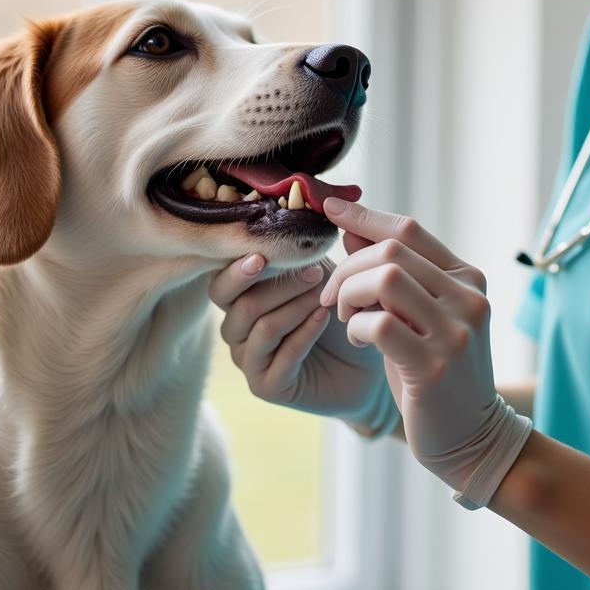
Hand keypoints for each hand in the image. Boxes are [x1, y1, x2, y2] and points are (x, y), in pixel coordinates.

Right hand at [208, 253, 397, 433]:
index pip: (220, 277)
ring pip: (258, 324)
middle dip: (274, 282)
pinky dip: (304, 333)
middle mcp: (236, 327)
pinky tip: (325, 318)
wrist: (369, 360)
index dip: (238, 264)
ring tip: (326, 296)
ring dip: (294, 305)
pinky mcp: (266, 386)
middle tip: (316, 272)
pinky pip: (279, 356)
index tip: (265, 253)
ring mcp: (248, 359)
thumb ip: (310, 245)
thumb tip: (320, 204)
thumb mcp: (325, 271)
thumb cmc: (340, 309)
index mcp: (240, 296)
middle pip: (232, 300)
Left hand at [317, 197, 531, 504]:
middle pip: (391, 251)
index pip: (409, 230)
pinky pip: (379, 323)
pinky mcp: (436, 366)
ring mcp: (456, 331)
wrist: (471, 436)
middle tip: (331, 295)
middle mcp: (468, 297)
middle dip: (348, 267)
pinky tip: (358, 340)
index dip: (364, 216)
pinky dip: (356, 327)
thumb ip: (391, 273)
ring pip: (385, 278)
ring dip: (350, 293)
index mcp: (467, 278)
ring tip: (345, 316)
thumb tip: (349, 227)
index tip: (330, 209)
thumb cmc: (435, 371)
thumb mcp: (417, 315)